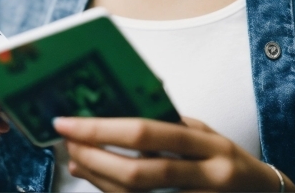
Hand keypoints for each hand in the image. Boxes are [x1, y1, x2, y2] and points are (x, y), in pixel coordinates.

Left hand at [53, 116, 294, 191]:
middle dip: (97, 158)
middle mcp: (207, 175)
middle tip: (68, 145)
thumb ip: (169, 126)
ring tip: (76, 161)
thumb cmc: (226, 159)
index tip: (71, 121)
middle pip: (141, 173)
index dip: (104, 128)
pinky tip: (98, 181)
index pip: (148, 133)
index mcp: (208, 142)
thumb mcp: (204, 134)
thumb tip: (117, 113)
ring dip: (100, 180)